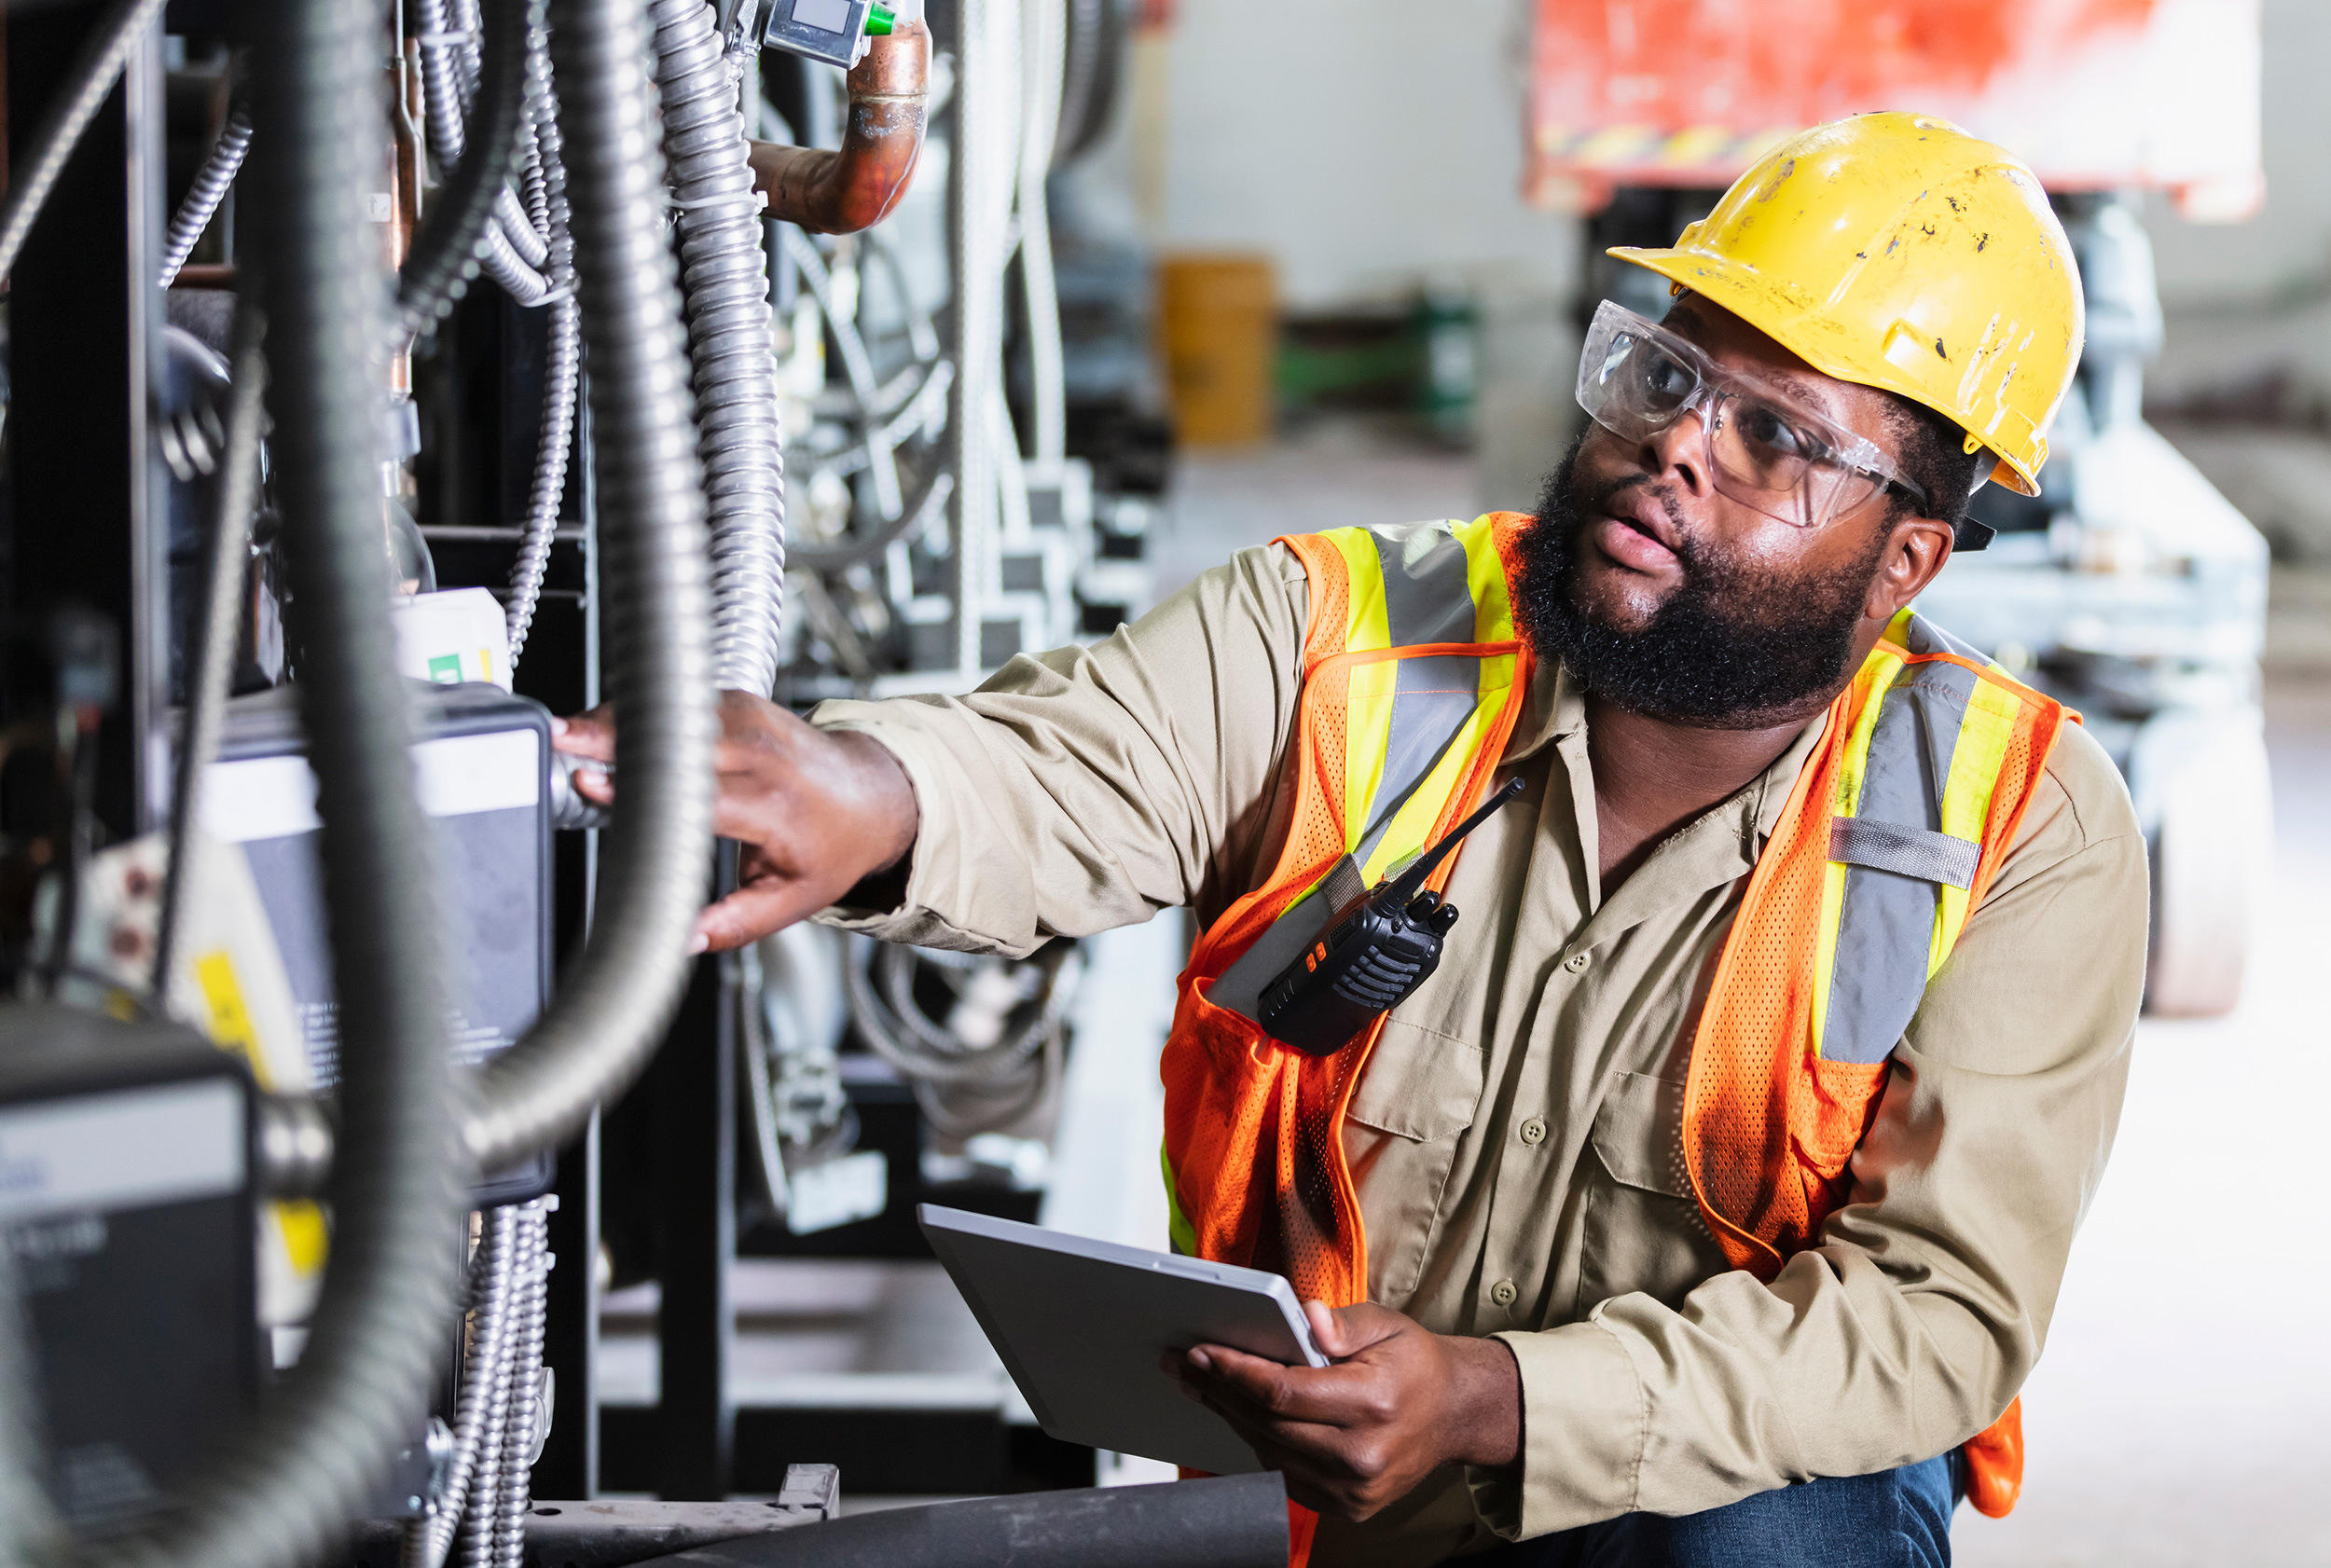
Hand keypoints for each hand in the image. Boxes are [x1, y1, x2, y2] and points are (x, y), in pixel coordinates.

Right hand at [554, 690, 917, 951]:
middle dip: (614, 737)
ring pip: (672, 710)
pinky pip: (680, 700)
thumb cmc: (831, 847)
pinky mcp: (738, 702)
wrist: (873, 795)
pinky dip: (641, 711)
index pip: (697, 791)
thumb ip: (732, 924)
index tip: (590, 782)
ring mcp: (751, 720)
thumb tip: (679, 942)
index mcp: (773, 806)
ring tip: (567, 734)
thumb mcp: (792, 900)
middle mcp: (762, 754)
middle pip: (676, 739)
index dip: (641, 786)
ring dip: (619, 719)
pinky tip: (603, 727)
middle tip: (558, 741)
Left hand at [1169, 1301, 1520, 1521]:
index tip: (1200, 1351)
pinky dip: (1259, 1443)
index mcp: (1373, 1404)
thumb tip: (1305, 1316)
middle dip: (1218, 1390)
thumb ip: (1344, 1322)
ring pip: (1270, 1453)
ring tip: (1201, 1386)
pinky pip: (1286, 1475)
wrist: (1455, 1415)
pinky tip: (1239, 1414)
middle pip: (1268, 1424)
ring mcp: (1354, 1490)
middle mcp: (1362, 1455)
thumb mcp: (1388, 1325)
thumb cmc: (1415, 1364)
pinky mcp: (1349, 1508)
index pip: (1283, 1391)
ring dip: (1230, 1417)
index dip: (1234, 1371)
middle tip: (1183, 1364)